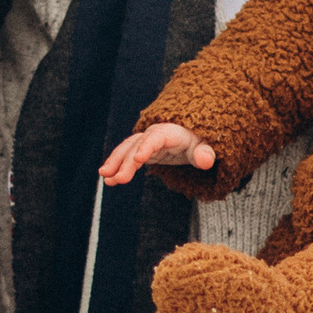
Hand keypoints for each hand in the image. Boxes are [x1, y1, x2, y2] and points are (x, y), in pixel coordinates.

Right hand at [100, 121, 215, 185]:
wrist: (192, 139)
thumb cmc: (199, 143)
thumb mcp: (206, 148)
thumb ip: (205, 153)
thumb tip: (205, 160)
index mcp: (171, 132)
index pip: (157, 137)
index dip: (147, 147)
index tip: (138, 159)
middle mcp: (155, 134)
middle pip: (138, 145)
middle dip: (126, 161)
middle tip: (117, 178)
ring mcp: (146, 142)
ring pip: (127, 149)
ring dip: (115, 162)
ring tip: (105, 177)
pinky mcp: (142, 151)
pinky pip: (127, 157)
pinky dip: (117, 167)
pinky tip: (109, 179)